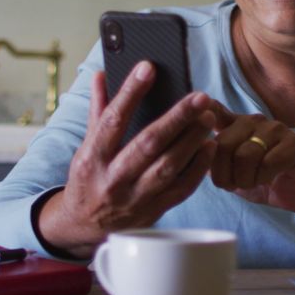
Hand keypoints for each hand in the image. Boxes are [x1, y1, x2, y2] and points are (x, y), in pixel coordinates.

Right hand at [37, 62, 217, 257]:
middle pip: (148, 144)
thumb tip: (101, 75)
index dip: (130, 92)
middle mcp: (112, 179)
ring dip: (192, 141)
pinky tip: (209, 147)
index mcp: (92, 159)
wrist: (85, 226)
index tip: (148, 68)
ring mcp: (135, 198)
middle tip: (200, 97)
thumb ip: (98, 110)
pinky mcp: (154, 211)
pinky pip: (181, 189)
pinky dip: (198, 168)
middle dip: (177, 118)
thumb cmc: (89, 178)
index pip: (112, 120)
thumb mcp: (85, 146)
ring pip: (168, 167)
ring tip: (208, 118)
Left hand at [208, 106, 294, 236]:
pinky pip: (267, 164)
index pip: (215, 111)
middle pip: (224, 144)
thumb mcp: (233, 172)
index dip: (203, 112)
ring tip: (252, 183)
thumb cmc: (264, 181)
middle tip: (233, 185)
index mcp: (238, 125)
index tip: (195, 116)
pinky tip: (270, 180)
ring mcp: (277, 129)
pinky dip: (263, 179)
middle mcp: (256, 121)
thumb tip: (191, 152)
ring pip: (245, 155)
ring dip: (244, 179)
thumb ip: (215, 160)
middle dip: (224, 174)